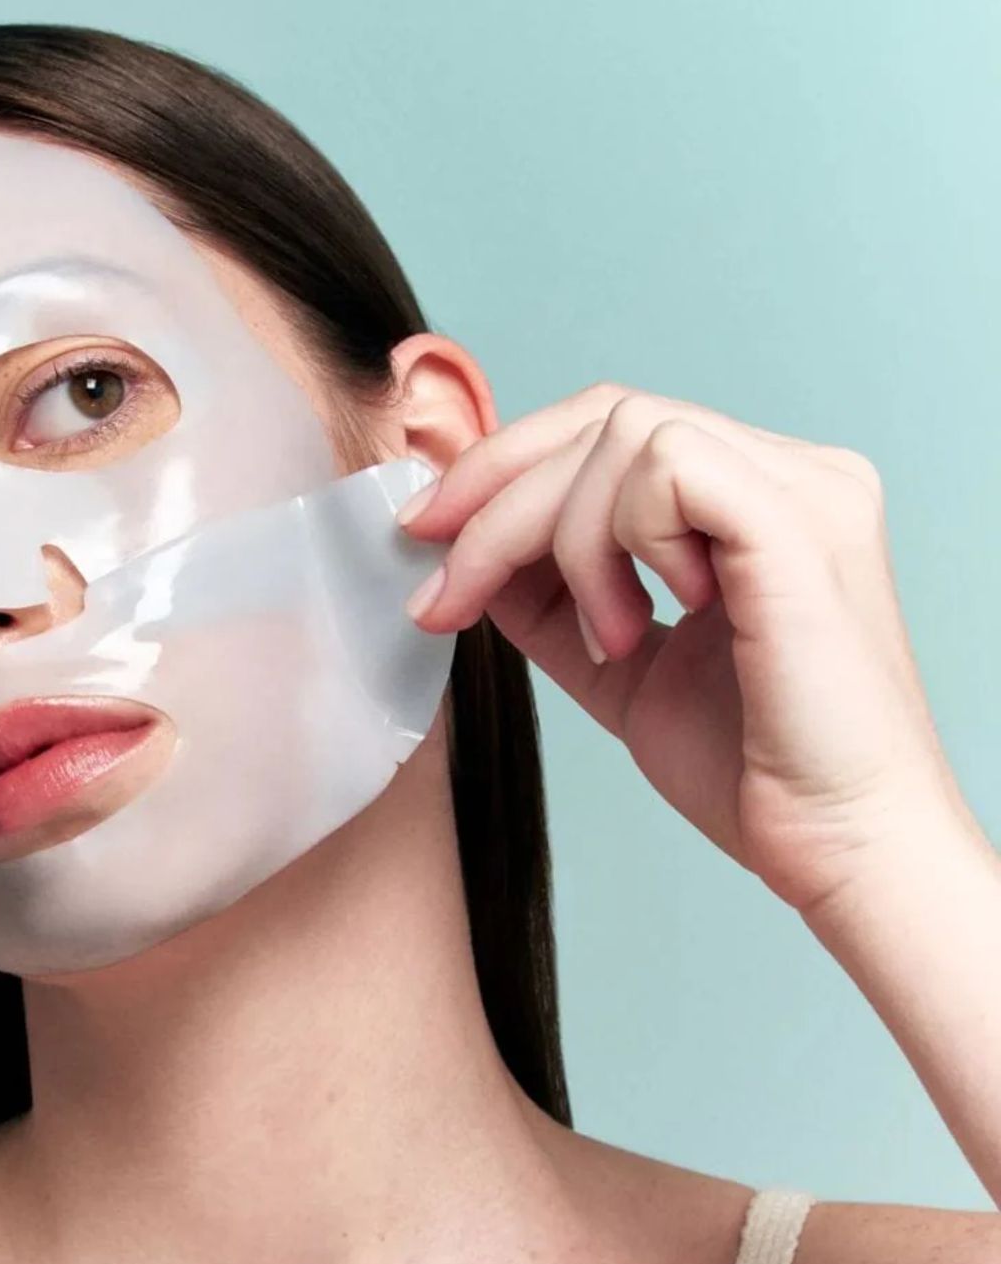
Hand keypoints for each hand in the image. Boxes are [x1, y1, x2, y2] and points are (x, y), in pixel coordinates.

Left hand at [398, 382, 981, 919]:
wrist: (835, 849)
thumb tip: (463, 548)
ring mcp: (804, 489)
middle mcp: (791, 473)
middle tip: (442, 582)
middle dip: (494, 492)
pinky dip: (620, 540)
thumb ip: (553, 598)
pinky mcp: (802, 524)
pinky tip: (643, 624)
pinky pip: (666, 467)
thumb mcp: (617, 665)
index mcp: (756, 498)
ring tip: (607, 641)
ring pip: (623, 433)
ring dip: (566, 540)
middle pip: (604, 414)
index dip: (506, 467)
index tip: (428, 536)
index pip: (612, 429)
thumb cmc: (748, 767)